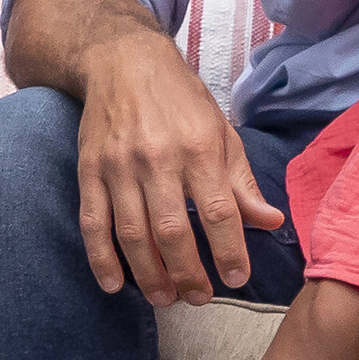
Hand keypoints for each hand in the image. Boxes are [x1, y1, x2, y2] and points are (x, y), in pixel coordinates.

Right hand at [75, 22, 285, 301]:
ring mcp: (118, 167)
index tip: (237, 279)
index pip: (218, 211)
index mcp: (198, 148)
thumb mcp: (220, 131)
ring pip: (132, 234)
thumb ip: (241, 182)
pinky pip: (92, 223)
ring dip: (149, 275)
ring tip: (165, 298)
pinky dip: (101, 259)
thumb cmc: (179, 99)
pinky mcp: (89, 171)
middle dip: (188, 274)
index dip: (229, 251)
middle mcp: (157, 159)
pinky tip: (114, 285)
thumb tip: (270, 223)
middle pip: (172, 231)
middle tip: (199, 298)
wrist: (121, 61)